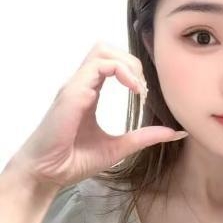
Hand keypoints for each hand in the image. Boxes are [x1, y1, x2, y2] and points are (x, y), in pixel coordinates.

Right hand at [9, 41, 186, 191]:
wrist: (48, 174)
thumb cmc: (74, 160)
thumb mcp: (118, 148)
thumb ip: (144, 137)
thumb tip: (174, 133)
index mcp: (89, 92)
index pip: (111, 62)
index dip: (133, 71)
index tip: (145, 94)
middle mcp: (81, 84)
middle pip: (106, 48)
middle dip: (131, 61)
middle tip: (142, 87)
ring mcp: (76, 86)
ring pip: (102, 49)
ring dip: (126, 63)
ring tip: (138, 87)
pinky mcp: (73, 93)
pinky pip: (98, 66)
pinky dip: (120, 71)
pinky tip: (132, 90)